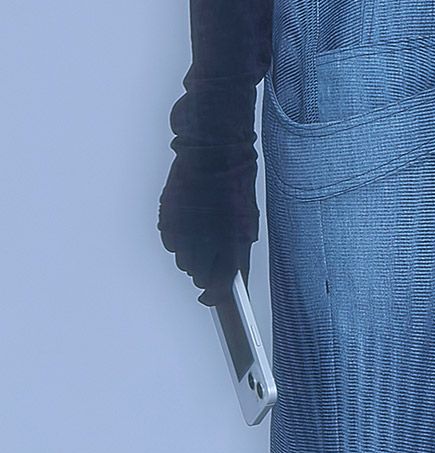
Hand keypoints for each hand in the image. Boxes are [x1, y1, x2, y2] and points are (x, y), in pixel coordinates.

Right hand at [157, 144, 259, 306]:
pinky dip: (177, 239)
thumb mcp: (248, 220)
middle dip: (204, 272)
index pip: (221, 282)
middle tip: (208, 259)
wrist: (213, 153)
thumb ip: (240, 250)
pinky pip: (170, 243)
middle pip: (198, 275)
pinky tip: (188, 223)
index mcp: (231, 241)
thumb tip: (235, 276)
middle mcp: (206, 238)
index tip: (210, 299)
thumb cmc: (235, 184)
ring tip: (200, 235)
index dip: (215, 295)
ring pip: (182, 261)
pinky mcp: (168, 219)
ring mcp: (185, 229)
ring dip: (190, 255)